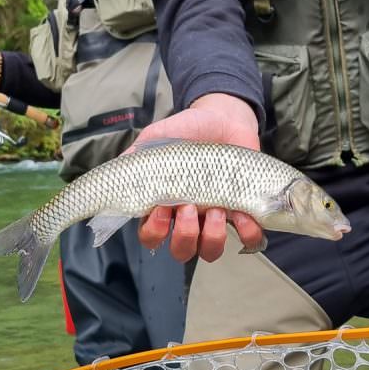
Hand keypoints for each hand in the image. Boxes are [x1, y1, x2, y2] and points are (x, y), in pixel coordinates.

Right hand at [136, 93, 263, 262]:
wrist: (223, 118)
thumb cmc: (187, 131)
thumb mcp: (156, 138)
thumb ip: (136, 156)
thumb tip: (120, 170)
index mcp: (164, 205)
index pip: (152, 237)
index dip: (155, 233)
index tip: (162, 210)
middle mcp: (189, 218)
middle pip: (181, 251)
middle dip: (185, 237)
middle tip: (189, 208)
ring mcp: (216, 218)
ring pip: (210, 251)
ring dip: (213, 238)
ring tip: (217, 210)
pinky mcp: (243, 212)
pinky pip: (248, 238)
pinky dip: (248, 233)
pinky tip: (243, 214)